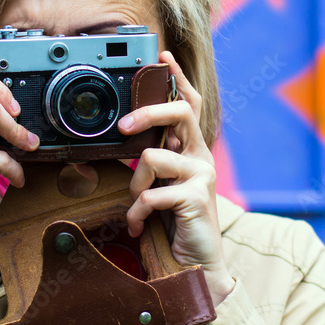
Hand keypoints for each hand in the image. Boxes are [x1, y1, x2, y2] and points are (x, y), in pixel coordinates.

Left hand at [118, 51, 234, 304]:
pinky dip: (136, 211)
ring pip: (152, 157)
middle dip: (147, 112)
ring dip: (134, 187)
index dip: (177, 80)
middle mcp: (200, 158)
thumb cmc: (174, 227)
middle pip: (179, 113)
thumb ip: (150, 167)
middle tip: (124, 128)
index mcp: (191, 152)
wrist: (195, 267)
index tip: (162, 57)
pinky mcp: (196, 197)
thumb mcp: (158, 190)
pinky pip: (151, 192)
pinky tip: (138, 224)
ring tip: (136, 209)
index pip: (189, 106)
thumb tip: (124, 145)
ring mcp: (201, 176)